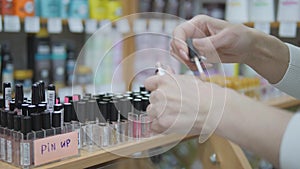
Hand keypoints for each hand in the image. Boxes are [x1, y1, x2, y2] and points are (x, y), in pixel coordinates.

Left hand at [144, 74, 227, 139]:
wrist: (214, 109)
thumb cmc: (205, 94)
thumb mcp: (187, 79)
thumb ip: (170, 76)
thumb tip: (161, 68)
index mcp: (164, 81)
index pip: (148, 83)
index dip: (155, 88)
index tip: (160, 92)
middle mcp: (160, 94)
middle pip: (151, 99)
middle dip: (160, 103)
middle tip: (175, 105)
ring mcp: (160, 109)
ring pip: (151, 113)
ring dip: (160, 115)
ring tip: (175, 115)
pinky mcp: (163, 123)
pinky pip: (154, 126)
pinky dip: (161, 127)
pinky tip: (173, 123)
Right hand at [171, 15, 288, 83]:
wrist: (247, 49)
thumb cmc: (240, 36)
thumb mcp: (227, 37)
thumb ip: (210, 41)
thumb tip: (194, 45)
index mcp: (198, 23)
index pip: (179, 31)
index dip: (178, 42)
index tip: (185, 54)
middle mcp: (194, 33)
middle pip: (175, 43)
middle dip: (181, 54)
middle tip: (192, 62)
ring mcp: (195, 44)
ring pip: (179, 54)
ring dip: (186, 62)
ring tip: (201, 66)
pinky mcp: (198, 55)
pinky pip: (188, 62)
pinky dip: (193, 67)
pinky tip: (207, 66)